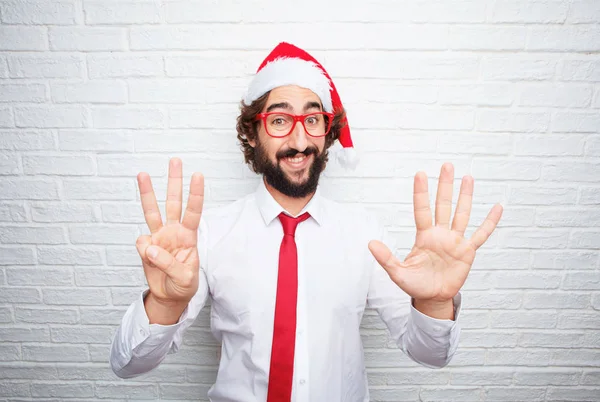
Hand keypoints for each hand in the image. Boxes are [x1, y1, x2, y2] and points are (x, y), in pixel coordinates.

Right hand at [135, 158, 204, 305]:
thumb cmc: (183, 285)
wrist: (169, 296)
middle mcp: (174, 232)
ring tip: (142, 174)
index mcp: (189, 237)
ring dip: (148, 193)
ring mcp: (159, 237)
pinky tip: (151, 262)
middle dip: (174, 182)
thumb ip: (169, 263)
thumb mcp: (184, 279)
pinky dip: (144, 252)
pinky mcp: (146, 246)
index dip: (195, 194)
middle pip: (174, 202)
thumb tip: (149, 246)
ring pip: (152, 211)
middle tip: (175, 161)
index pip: (194, 211)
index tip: (198, 175)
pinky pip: (141, 244)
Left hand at [369, 163, 502, 303]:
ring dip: (465, 197)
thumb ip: (386, 258)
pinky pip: (481, 234)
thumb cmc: (415, 284)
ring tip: (468, 178)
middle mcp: (440, 234)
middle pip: (443, 205)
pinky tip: (497, 208)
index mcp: (424, 236)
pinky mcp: (467, 252)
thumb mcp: (397, 273)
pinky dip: (490, 222)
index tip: (420, 174)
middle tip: (447, 165)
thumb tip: (370, 243)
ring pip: (462, 214)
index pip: (422, 209)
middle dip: (445, 186)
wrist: (432, 298)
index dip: (421, 192)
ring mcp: (455, 241)